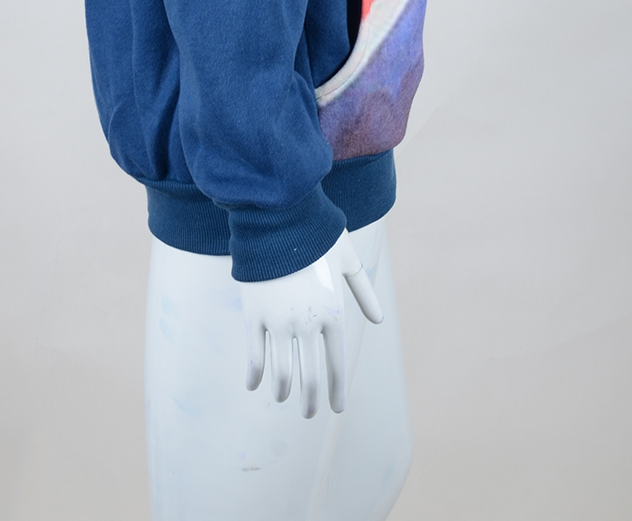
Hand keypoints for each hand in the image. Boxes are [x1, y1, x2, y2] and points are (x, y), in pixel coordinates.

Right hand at [240, 229, 382, 418]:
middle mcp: (307, 324)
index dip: (336, 391)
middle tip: (308, 414)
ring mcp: (279, 322)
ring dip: (283, 393)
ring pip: (281, 373)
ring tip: (283, 399)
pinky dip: (254, 375)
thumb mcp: (348, 261)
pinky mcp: (254, 316)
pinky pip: (254, 355)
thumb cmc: (317, 236)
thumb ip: (363, 292)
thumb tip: (378, 320)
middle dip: (310, 401)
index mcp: (333, 313)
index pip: (336, 365)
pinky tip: (254, 385)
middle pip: (309, 377)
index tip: (336, 408)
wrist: (280, 217)